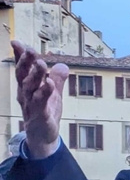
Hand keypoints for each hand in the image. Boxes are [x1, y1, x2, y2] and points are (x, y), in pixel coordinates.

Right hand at [12, 40, 67, 158]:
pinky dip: (45, 93)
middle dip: (26, 62)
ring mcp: (31, 105)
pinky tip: (49, 84)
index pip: (22, 69)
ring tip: (41, 63)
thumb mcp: (52, 93)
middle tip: (30, 50)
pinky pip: (41, 103)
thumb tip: (62, 65)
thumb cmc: (45, 112)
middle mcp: (26, 94)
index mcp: (27, 87)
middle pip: (23, 76)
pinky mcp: (40, 116)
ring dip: (35, 75)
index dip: (19, 56)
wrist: (43, 136)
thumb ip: (56, 79)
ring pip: (31, 88)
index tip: (16, 43)